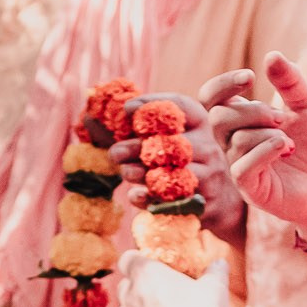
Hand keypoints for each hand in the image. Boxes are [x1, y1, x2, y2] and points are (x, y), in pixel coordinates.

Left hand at [110, 93, 244, 244]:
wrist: (220, 202)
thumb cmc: (180, 165)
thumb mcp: (160, 143)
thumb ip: (126, 132)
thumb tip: (86, 120)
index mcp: (198, 121)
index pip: (178, 105)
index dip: (152, 103)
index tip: (127, 109)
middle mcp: (208, 144)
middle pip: (170, 141)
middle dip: (137, 146)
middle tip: (114, 153)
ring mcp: (211, 173)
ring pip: (173, 172)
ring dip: (142, 173)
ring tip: (125, 174)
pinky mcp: (206, 202)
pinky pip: (176, 201)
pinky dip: (151, 199)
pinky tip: (134, 196)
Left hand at [114, 252, 265, 306]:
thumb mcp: (215, 286)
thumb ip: (214, 272)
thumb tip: (220, 263)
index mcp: (146, 273)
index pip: (128, 260)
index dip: (136, 263)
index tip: (147, 268)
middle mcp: (130, 296)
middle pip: (124, 288)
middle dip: (136, 291)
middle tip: (157, 299)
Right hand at [203, 53, 306, 245]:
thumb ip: (291, 81)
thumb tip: (271, 55)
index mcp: (240, 121)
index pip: (211, 99)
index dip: (223, 85)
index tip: (250, 77)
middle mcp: (232, 144)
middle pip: (218, 117)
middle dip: (252, 111)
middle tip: (280, 118)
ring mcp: (238, 168)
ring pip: (236, 140)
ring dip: (268, 133)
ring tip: (290, 142)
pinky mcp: (250, 190)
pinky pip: (242, 167)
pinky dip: (266, 151)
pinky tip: (286, 148)